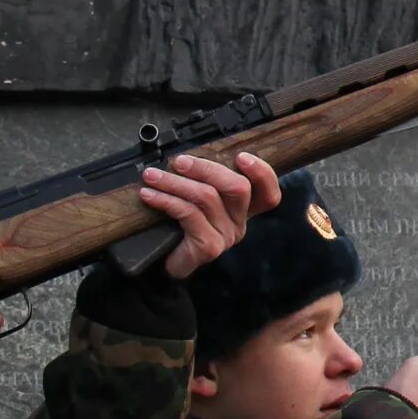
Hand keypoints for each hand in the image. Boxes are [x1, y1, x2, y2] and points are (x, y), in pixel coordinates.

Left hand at [136, 152, 280, 278]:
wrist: (165, 264)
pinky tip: (149, 195)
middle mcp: (239, 223)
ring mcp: (226, 236)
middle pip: (238, 188)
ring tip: (152, 176)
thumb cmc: (178, 229)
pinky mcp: (209, 247)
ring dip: (175, 182)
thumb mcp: (195, 202)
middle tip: (178, 162)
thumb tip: (188, 155)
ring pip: (208, 197)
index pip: (268, 193)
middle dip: (206, 168)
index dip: (262, 173)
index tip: (241, 156)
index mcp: (241, 210)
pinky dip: (166, 200)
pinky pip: (189, 214)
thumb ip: (202, 182)